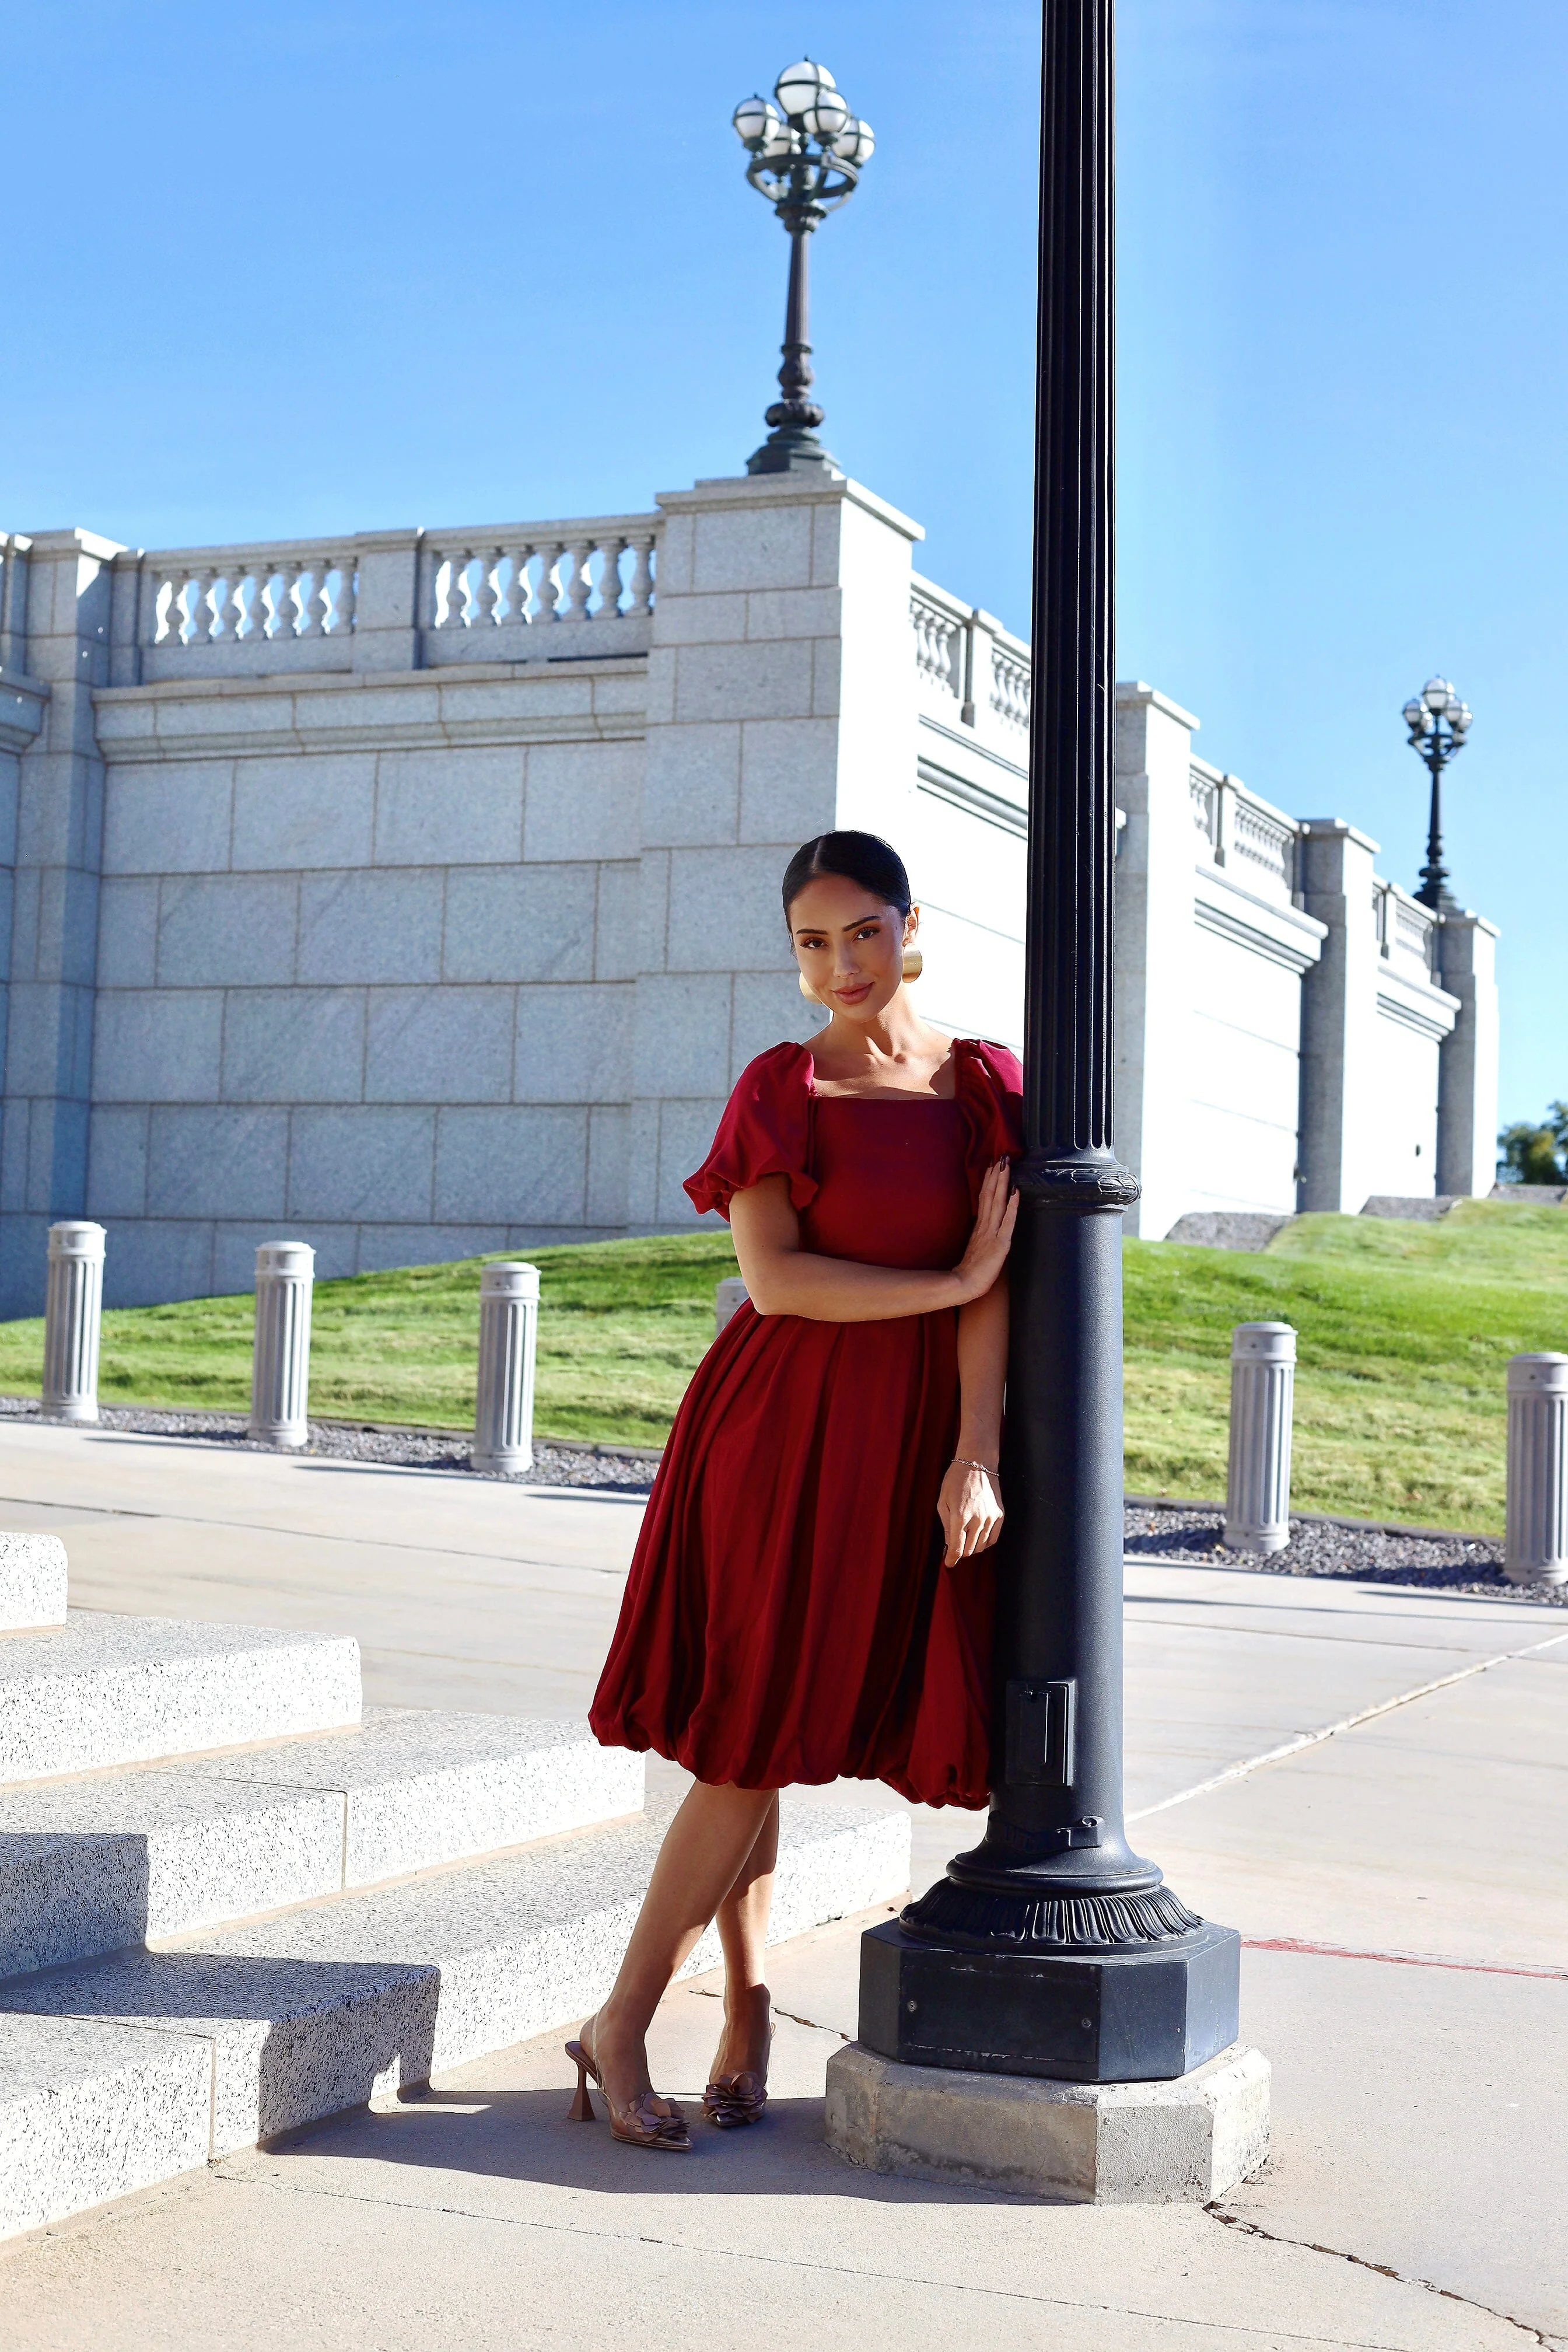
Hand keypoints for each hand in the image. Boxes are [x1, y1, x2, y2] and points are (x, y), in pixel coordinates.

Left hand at [938, 1459, 1003, 1567]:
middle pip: (969, 1550)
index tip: (948, 1563)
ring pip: (981, 1546)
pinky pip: (993, 1539)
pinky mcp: (999, 1515)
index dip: (951, 1559)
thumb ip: (946, 1526)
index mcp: (960, 1516)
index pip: (957, 1548)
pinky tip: (977, 1537)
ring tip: (965, 1538)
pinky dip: (984, 1542)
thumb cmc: (955, 1481)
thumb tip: (949, 1545)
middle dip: (960, 1551)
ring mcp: (991, 1518)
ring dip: (971, 1547)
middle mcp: (978, 1520)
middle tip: (954, 1546)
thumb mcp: (943, 1502)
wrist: (977, 1464)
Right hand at [953, 1160, 1017, 1303]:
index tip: (992, 1165)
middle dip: (996, 1175)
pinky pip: (1008, 1221)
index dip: (988, 1181)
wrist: (964, 1284)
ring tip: (1005, 1166)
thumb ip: (980, 1234)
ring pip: (997, 1202)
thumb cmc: (971, 1270)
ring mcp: (992, 1233)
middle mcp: (985, 1225)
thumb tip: (983, 1223)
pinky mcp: (1000, 1243)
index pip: (984, 1198)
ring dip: (1002, 1183)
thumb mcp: (976, 1247)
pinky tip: (1016, 1192)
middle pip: (990, 1195)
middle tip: (1000, 1157)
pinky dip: (1012, 1205)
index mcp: (980, 1226)